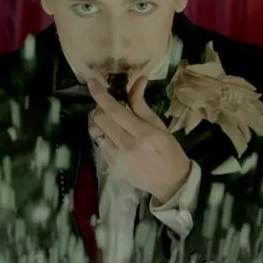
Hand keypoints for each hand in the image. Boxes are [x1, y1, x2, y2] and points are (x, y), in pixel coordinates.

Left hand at [88, 77, 191, 202]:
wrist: (170, 182)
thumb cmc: (168, 150)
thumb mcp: (158, 124)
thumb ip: (141, 104)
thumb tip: (138, 79)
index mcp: (142, 133)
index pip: (114, 110)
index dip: (100, 94)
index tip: (91, 82)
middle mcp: (127, 145)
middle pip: (100, 119)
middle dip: (100, 107)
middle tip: (109, 105)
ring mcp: (117, 157)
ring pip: (95, 132)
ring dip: (100, 122)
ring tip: (111, 121)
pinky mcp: (111, 166)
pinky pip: (99, 144)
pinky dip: (103, 135)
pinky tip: (115, 136)